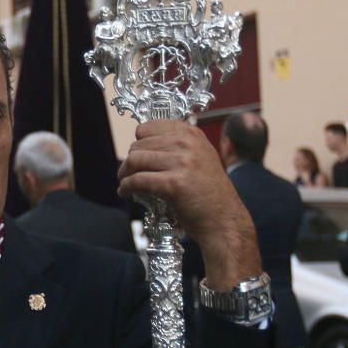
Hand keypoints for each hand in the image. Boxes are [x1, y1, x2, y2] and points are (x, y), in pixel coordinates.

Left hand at [117, 121, 260, 289]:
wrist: (223, 220)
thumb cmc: (208, 193)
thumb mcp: (200, 158)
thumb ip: (177, 147)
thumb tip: (142, 143)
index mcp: (192, 134)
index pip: (148, 127)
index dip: (138, 143)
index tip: (137, 155)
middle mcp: (187, 144)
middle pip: (138, 145)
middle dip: (129, 161)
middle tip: (128, 174)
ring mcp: (182, 163)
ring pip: (135, 160)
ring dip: (124, 173)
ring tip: (125, 183)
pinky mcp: (174, 184)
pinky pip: (137, 180)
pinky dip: (126, 187)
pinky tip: (125, 193)